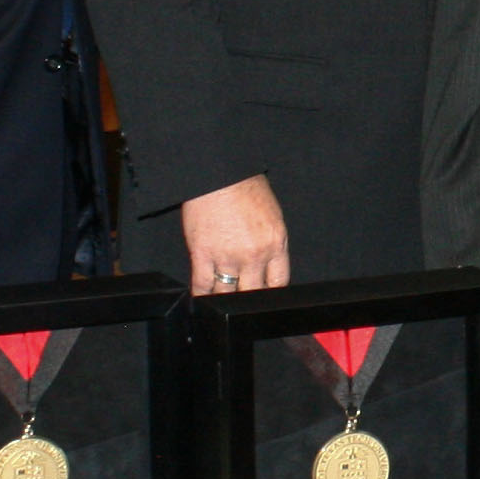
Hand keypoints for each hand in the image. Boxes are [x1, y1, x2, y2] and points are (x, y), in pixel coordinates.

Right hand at [180, 175, 289, 294]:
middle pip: (253, 293)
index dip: (269, 293)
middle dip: (247, 299)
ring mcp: (228, 257)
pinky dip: (201, 296)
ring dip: (223, 300)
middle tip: (240, 304)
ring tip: (220, 306)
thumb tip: (266, 263)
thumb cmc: (245, 186)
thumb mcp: (272, 215)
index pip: (278, 282)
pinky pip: (203, 286)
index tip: (263, 297)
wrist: (220, 172)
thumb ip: (271, 243)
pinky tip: (201, 301)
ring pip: (227, 294)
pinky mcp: (203, 254)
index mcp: (275, 243)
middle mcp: (255, 255)